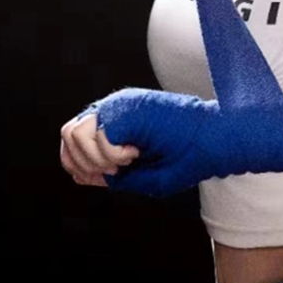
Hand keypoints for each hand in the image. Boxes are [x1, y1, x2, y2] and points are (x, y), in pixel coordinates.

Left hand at [73, 87, 282, 197]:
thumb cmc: (190, 157)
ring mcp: (119, 105)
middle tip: (118, 168)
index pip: (75, 141)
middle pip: (67, 135)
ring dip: (97, 158)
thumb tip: (85, 177)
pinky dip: (111, 155)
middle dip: (83, 162)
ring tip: (127, 159)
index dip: (80, 164)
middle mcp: (115, 110)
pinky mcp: (124, 107)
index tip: (112, 174)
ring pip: (74, 134)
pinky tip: (135, 152)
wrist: (214, 141)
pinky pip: (95, 137)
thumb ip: (117, 176)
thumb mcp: (148, 176)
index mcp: (120, 121)